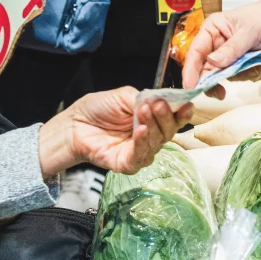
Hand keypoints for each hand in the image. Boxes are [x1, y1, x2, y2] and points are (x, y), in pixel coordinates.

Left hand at [37, 88, 187, 177]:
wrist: (73, 124)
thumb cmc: (97, 109)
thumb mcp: (124, 95)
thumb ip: (145, 97)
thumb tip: (164, 99)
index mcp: (152, 119)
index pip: (173, 118)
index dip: (182, 112)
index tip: (187, 105)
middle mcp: (149, 136)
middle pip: (169, 131)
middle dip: (166, 117)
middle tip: (157, 105)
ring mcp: (139, 151)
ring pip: (157, 144)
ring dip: (153, 127)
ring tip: (144, 113)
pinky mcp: (126, 164)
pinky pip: (140, 157)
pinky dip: (142, 144)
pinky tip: (140, 131)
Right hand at [181, 0, 260, 90]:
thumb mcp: (250, 30)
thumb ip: (231, 49)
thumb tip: (211, 63)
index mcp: (214, 29)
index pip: (195, 52)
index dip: (191, 70)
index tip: (190, 86)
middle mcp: (220, 45)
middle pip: (205, 70)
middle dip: (211, 81)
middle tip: (217, 91)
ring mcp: (234, 58)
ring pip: (223, 78)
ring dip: (235, 77)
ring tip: (250, 65)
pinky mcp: (248, 68)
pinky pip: (243, 80)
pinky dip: (250, 75)